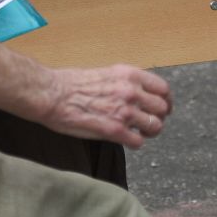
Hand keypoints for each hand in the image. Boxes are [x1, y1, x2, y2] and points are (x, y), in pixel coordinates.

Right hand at [39, 65, 173, 148]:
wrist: (51, 94)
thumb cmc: (69, 83)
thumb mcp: (104, 73)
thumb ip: (123, 83)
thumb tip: (134, 93)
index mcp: (128, 75)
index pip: (162, 88)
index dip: (165, 100)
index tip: (162, 107)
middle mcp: (130, 91)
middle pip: (162, 109)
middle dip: (158, 118)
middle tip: (149, 123)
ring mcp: (124, 111)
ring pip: (154, 126)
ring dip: (148, 132)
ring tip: (138, 133)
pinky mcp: (115, 130)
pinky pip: (138, 142)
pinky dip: (134, 143)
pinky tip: (125, 140)